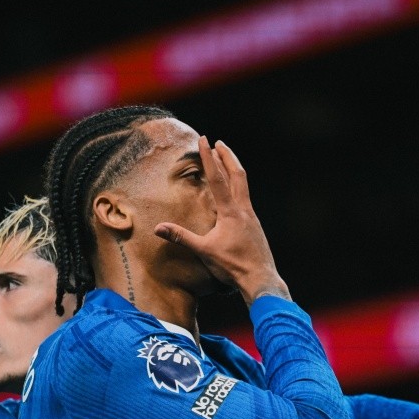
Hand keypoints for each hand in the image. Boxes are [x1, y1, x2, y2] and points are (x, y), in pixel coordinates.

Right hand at [154, 136, 288, 304]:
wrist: (260, 279)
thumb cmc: (232, 266)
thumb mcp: (204, 251)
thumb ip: (182, 237)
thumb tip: (158, 228)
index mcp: (230, 212)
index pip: (217, 178)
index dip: (209, 158)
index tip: (204, 140)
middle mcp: (244, 209)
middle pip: (237, 175)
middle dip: (227, 156)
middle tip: (218, 142)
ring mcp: (251, 217)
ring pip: (244, 185)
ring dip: (234, 170)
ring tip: (227, 161)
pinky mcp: (255, 226)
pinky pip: (246, 199)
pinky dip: (238, 187)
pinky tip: (234, 194)